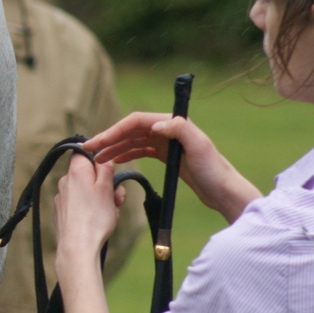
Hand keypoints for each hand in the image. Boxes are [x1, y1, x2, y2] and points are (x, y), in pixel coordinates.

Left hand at [53, 154, 121, 270]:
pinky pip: (78, 204)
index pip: (83, 151)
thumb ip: (105, 168)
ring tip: (110, 213)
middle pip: (87, 174)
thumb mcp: (107, 188)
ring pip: (85, 191)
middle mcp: (64, 181)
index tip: (108, 171)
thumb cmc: (95, 217)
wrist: (78, 247)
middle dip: (104, 183)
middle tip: (116, 198)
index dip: (98, 159)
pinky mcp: (61, 212)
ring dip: (100, 198)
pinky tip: (97, 221)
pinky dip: (89, 208)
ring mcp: (61, 197)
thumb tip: (102, 157)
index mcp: (75, 170)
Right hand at [83, 112, 261, 222]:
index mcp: (172, 123)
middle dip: (108, 139)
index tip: (97, 142)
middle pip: (130, 130)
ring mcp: (166, 143)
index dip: (114, 130)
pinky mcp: (167, 156)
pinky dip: (126, 154)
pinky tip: (115, 161)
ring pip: (133, 141)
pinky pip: (140, 150)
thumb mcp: (199, 147)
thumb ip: (180, 130)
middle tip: (88, 150)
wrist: (225, 191)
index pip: (135, 121)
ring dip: (114, 147)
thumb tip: (157, 123)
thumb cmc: (214, 170)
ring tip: (97, 159)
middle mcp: (168, 129)